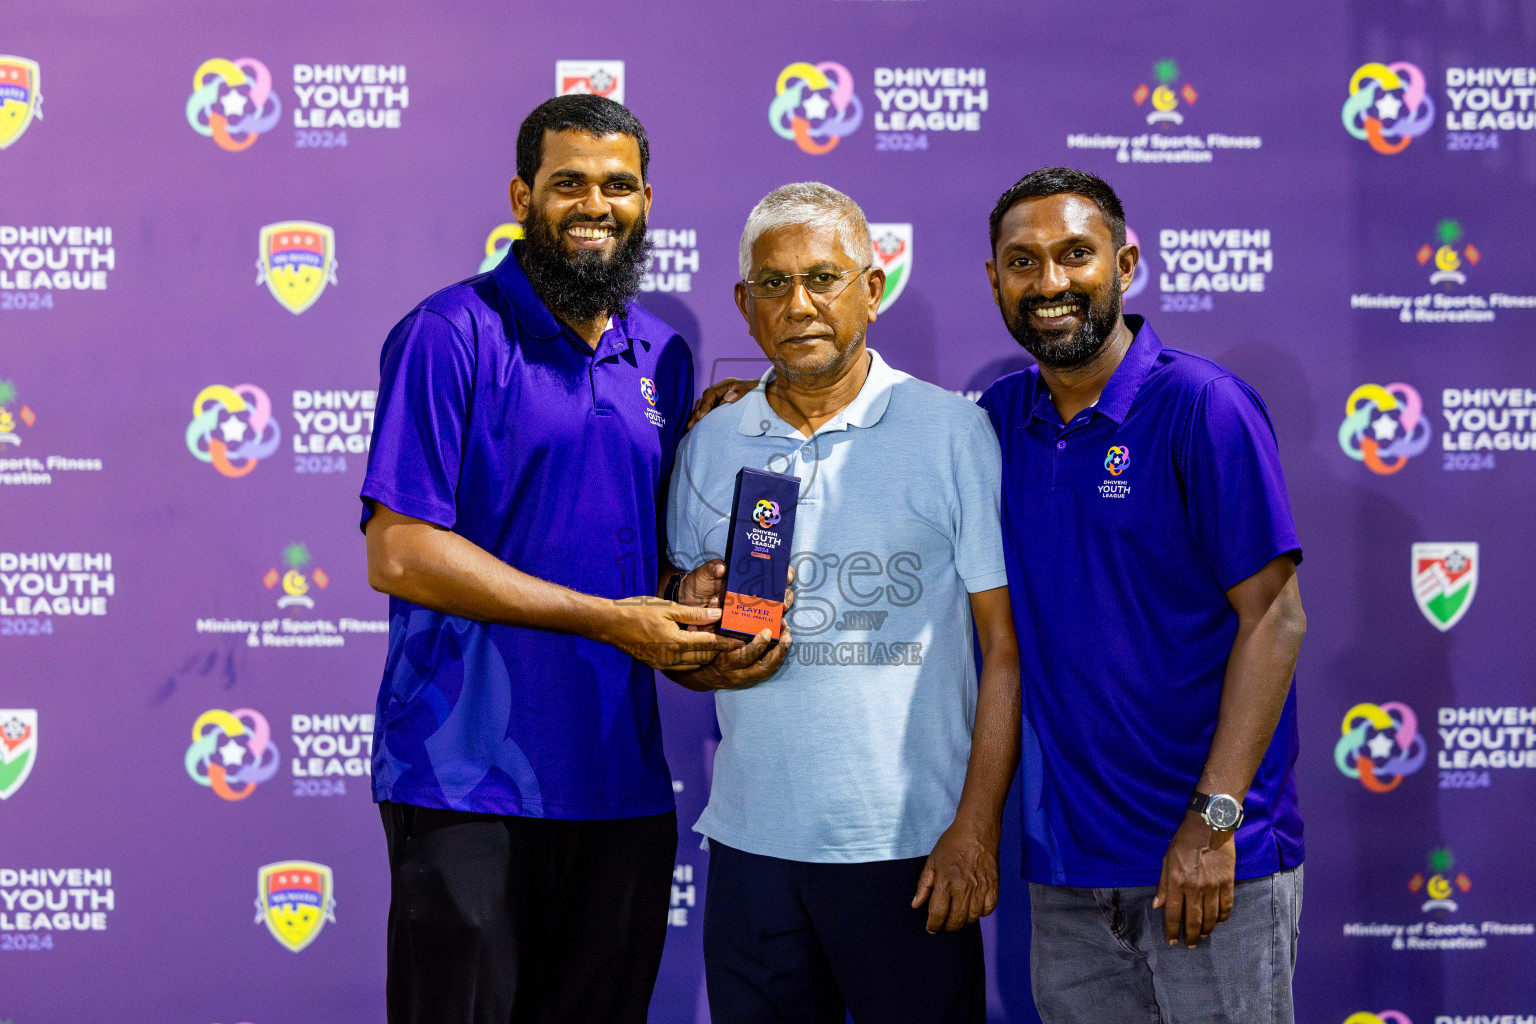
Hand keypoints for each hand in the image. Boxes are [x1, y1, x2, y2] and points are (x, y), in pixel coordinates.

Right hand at [598, 598, 738, 670]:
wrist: (610, 624)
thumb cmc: (637, 611)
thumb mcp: (667, 608)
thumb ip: (694, 613)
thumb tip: (717, 614)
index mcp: (676, 642)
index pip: (709, 644)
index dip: (726, 643)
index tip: (741, 642)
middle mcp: (672, 658)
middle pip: (704, 658)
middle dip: (720, 652)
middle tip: (733, 645)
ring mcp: (664, 664)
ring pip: (694, 665)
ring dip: (707, 657)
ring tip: (718, 648)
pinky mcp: (657, 665)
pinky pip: (682, 667)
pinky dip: (693, 660)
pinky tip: (696, 651)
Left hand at [675, 562, 795, 623]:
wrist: (685, 602)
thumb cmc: (698, 584)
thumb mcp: (704, 573)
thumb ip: (712, 568)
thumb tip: (721, 568)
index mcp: (747, 577)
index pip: (772, 573)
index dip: (784, 573)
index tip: (787, 576)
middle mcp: (752, 593)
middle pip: (777, 595)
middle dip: (785, 598)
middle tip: (784, 602)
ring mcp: (748, 610)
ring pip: (771, 613)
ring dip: (778, 616)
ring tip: (780, 620)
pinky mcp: (740, 626)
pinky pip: (754, 629)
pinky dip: (763, 632)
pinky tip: (770, 634)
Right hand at [675, 626, 791, 690]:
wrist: (696, 676)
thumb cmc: (699, 651)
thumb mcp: (699, 635)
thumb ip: (707, 619)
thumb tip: (715, 599)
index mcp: (723, 661)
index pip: (744, 656)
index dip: (758, 646)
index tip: (767, 631)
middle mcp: (735, 673)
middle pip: (761, 667)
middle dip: (777, 652)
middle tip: (786, 635)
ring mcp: (743, 678)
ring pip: (766, 671)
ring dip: (780, 655)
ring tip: (788, 638)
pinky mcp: (748, 679)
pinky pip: (766, 671)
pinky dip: (776, 659)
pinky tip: (783, 645)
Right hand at [687, 377, 756, 429]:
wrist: (766, 393)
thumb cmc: (760, 391)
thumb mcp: (753, 389)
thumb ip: (741, 392)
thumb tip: (728, 398)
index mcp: (727, 384)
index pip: (710, 394)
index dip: (705, 405)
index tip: (700, 417)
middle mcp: (720, 389)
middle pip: (703, 400)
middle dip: (696, 413)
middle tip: (690, 426)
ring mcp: (719, 396)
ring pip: (702, 405)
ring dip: (695, 416)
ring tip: (689, 428)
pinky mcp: (719, 404)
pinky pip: (706, 410)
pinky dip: (700, 417)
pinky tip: (695, 427)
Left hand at [911, 817, 1000, 932]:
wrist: (977, 830)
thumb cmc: (952, 843)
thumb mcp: (932, 861)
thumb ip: (923, 885)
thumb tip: (916, 905)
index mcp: (946, 882)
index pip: (938, 914)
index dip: (933, 925)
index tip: (931, 928)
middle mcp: (964, 888)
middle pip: (955, 920)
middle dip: (947, 927)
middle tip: (943, 925)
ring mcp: (981, 888)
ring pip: (972, 918)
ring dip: (963, 921)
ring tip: (956, 916)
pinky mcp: (994, 886)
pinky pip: (988, 910)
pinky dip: (980, 913)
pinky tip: (973, 908)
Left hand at [1153, 812, 1236, 947]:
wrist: (1208, 826)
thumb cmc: (1183, 842)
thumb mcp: (1167, 860)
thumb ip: (1163, 885)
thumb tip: (1157, 906)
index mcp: (1177, 882)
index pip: (1174, 913)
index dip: (1172, 930)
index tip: (1172, 942)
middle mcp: (1195, 887)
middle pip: (1194, 920)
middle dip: (1192, 936)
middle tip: (1191, 945)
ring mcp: (1213, 886)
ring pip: (1212, 916)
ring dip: (1208, 930)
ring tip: (1204, 936)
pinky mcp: (1228, 882)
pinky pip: (1227, 906)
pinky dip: (1223, 917)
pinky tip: (1219, 922)